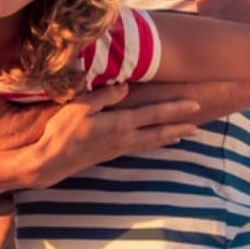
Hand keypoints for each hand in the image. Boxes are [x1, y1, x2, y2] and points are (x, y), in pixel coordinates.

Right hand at [21, 85, 198, 186]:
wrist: (51, 162)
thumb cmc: (62, 132)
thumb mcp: (79, 107)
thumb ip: (104, 95)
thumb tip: (125, 86)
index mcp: (120, 124)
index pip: (154, 113)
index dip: (175, 108)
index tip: (194, 104)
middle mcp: (124, 138)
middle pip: (159, 131)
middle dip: (179, 125)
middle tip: (198, 123)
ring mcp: (118, 148)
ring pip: (152, 141)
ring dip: (170, 136)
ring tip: (186, 134)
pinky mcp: (111, 154)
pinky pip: (141, 147)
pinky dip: (154, 143)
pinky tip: (156, 143)